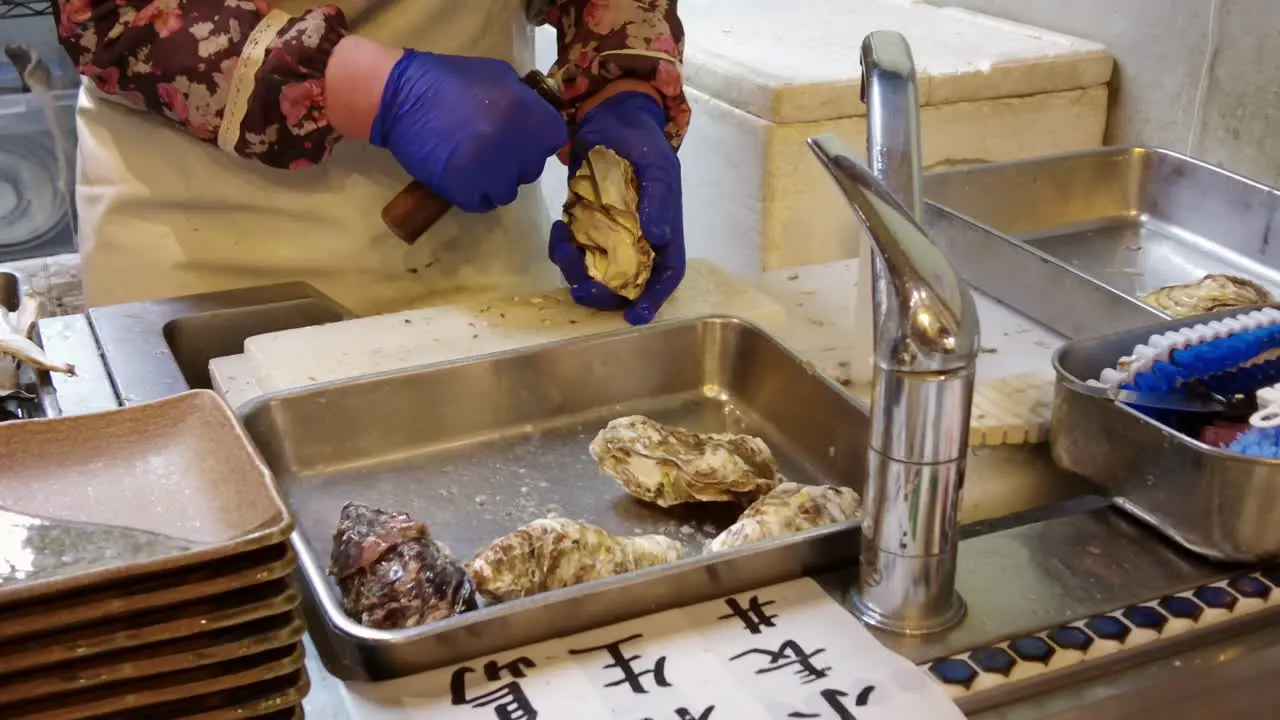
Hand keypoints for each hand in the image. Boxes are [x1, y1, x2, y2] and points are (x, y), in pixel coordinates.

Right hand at [369, 51, 567, 212]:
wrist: (398, 96)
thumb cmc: (448, 80)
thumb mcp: (497, 76)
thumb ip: (523, 100)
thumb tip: (535, 120)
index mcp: (525, 112)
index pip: (554, 139)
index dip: (538, 140)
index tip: (522, 138)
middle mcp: (514, 144)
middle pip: (531, 168)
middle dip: (515, 162)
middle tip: (491, 149)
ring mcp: (490, 170)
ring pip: (507, 191)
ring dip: (494, 182)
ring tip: (473, 165)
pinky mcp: (464, 189)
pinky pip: (483, 203)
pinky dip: (473, 194)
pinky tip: (461, 178)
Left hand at [549, 92, 684, 325]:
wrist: (607, 117)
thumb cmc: (641, 140)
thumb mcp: (657, 165)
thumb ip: (659, 199)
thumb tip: (658, 237)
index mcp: (664, 231)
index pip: (665, 274)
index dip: (653, 300)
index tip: (634, 317)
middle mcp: (637, 241)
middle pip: (626, 284)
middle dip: (603, 293)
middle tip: (581, 288)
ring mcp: (609, 236)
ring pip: (595, 273)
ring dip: (576, 270)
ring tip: (562, 243)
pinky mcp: (583, 227)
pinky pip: (572, 252)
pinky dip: (561, 249)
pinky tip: (557, 227)